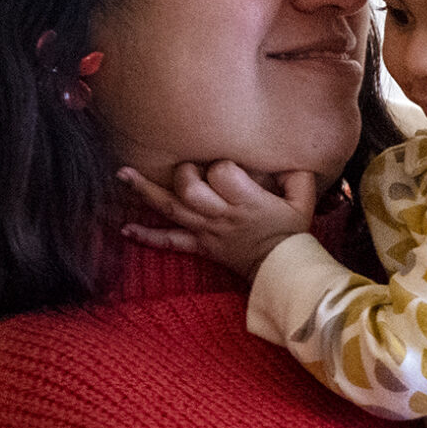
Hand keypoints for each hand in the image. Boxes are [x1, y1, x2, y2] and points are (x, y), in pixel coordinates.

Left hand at [119, 162, 318, 278]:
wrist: (283, 271)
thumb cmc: (293, 232)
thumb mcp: (304, 200)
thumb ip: (297, 174)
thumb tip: (284, 156)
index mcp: (247, 201)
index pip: (222, 172)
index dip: (222, 165)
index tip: (230, 166)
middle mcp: (222, 215)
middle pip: (189, 188)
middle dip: (184, 172)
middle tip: (189, 168)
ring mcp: (207, 231)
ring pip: (171, 208)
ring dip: (144, 191)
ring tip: (122, 174)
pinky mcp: (200, 246)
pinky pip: (170, 242)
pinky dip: (148, 237)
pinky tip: (126, 229)